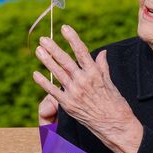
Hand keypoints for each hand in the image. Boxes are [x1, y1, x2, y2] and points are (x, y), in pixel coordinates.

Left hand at [33, 24, 143, 152]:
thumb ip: (103, 67)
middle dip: (54, 48)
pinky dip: (43, 82)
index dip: (72, 39)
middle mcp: (83, 81)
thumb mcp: (111, 82)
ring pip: (57, 73)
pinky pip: (53, 91)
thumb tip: (102, 53)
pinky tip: (36, 74)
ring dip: (47, 60)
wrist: (116, 125)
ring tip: (38, 50)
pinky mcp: (68, 105)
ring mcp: (74, 93)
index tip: (65, 28)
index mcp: (95, 73)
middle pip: (65, 61)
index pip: (82, 51)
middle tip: (44, 39)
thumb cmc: (116, 104)